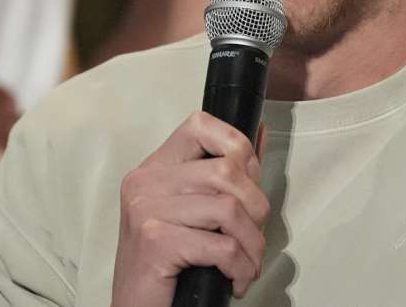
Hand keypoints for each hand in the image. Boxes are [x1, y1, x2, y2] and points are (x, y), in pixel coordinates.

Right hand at [112, 112, 269, 306]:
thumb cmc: (166, 266)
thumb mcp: (192, 213)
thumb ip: (223, 175)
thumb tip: (260, 133)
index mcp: (154, 169)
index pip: (201, 125)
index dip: (237, 146)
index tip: (248, 181)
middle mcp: (145, 183)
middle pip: (226, 170)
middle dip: (256, 207)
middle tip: (252, 237)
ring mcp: (147, 211)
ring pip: (230, 208)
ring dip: (253, 244)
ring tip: (247, 263)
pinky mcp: (156, 243)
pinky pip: (223, 246)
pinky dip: (240, 268)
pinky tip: (234, 281)